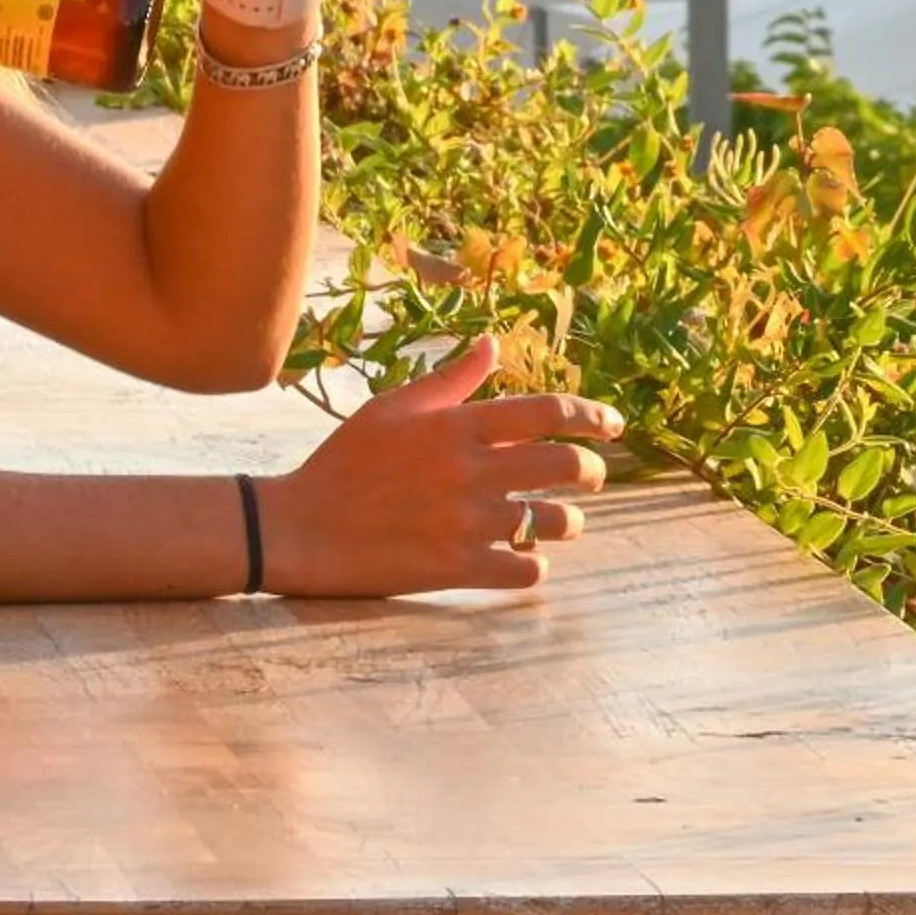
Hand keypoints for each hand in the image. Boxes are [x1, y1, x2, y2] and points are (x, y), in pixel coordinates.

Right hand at [260, 336, 623, 594]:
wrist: (300, 528)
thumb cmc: (344, 462)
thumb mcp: (392, 408)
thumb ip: (449, 380)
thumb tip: (492, 345)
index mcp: (457, 426)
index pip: (547, 413)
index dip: (591, 417)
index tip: (615, 425)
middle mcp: (471, 471)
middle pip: (565, 466)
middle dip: (593, 470)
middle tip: (593, 476)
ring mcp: (467, 522)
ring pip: (553, 521)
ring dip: (569, 520)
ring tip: (564, 520)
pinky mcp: (457, 568)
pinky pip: (524, 569)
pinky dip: (536, 564)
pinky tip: (529, 559)